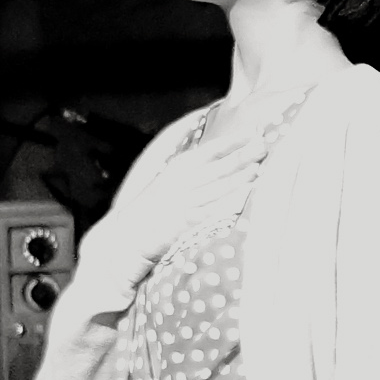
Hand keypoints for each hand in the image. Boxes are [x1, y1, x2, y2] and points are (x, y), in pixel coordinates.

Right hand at [76, 123, 269, 304]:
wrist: (116, 247)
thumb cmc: (142, 223)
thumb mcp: (162, 195)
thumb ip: (185, 184)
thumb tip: (213, 173)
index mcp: (170, 175)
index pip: (203, 154)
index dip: (227, 143)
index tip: (249, 133)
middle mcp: (174, 186)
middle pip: (213, 168)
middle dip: (239, 156)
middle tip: (263, 144)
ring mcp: (176, 205)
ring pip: (214, 188)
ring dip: (238, 178)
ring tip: (259, 168)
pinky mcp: (177, 225)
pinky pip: (207, 213)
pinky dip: (225, 205)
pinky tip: (243, 199)